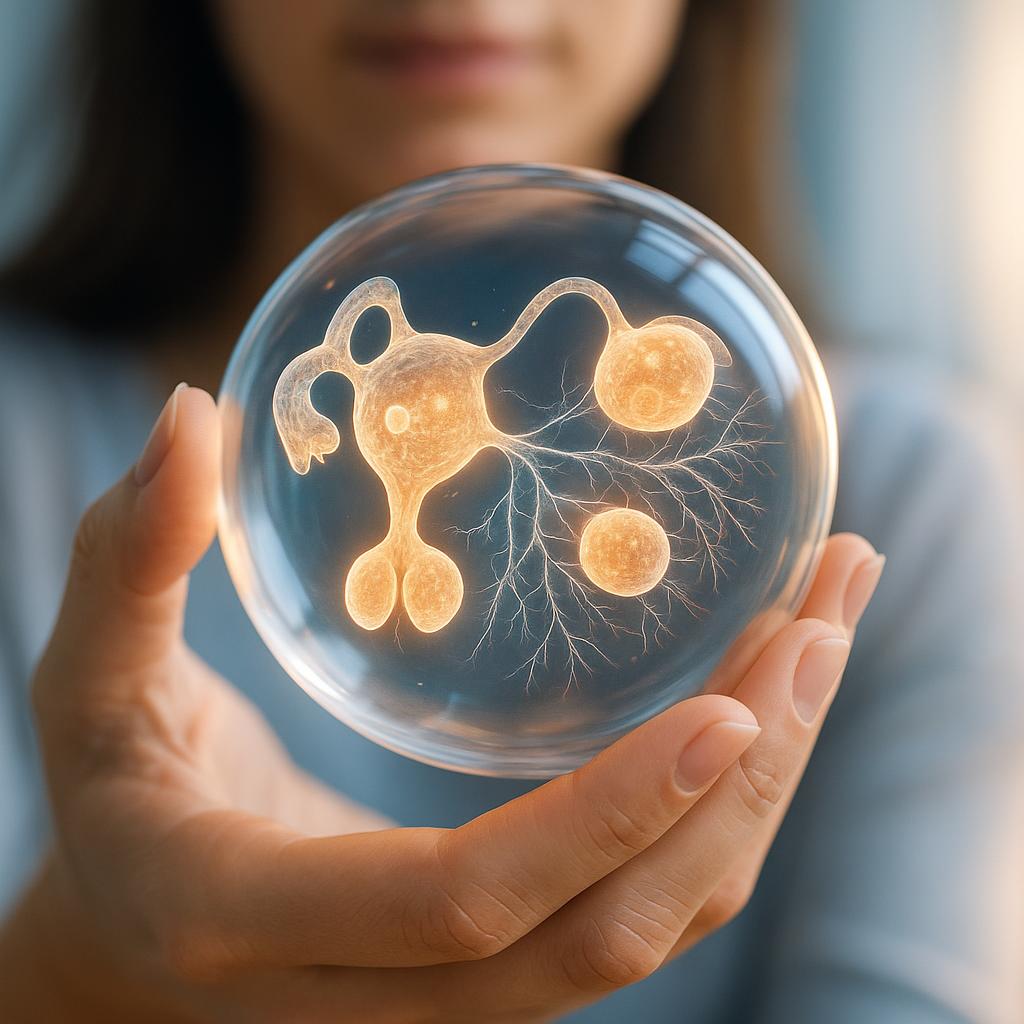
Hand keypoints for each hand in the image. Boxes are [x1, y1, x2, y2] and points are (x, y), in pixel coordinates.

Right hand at [0, 385, 881, 1022]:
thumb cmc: (109, 793)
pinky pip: (640, 907)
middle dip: (737, 791)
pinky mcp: (502, 965)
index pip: (463, 905)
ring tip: (823, 634)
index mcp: (252, 922)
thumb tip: (190, 418)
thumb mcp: (87, 679)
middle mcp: (373, 998)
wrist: (130, 943)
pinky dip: (717, 810)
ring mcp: (454, 1003)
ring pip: (647, 932)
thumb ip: (128, 559)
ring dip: (757, 793)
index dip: (603, 820)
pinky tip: (758, 694)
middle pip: (603, 934)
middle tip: (824, 620)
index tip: (729, 703)